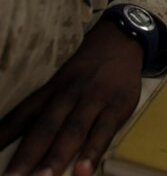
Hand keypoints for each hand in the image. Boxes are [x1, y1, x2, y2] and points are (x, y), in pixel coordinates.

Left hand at [0, 18, 143, 175]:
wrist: (120, 40)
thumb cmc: (86, 69)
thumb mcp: (60, 81)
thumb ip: (40, 109)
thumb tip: (8, 137)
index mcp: (52, 89)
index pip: (24, 114)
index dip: (4, 135)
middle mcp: (69, 94)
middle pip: (45, 127)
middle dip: (27, 157)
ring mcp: (94, 99)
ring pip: (73, 130)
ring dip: (57, 157)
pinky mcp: (117, 105)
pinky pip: (104, 130)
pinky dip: (93, 151)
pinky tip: (83, 171)